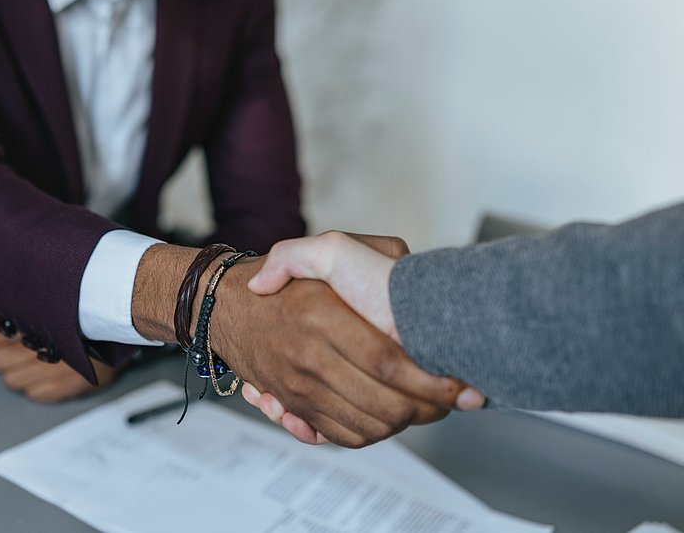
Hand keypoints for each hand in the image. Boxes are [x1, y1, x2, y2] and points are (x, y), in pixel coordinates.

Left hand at [0, 310, 118, 401]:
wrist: (117, 319)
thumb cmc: (69, 315)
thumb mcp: (27, 309)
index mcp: (34, 318)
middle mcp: (46, 342)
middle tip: (15, 347)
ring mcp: (61, 366)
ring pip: (12, 381)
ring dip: (17, 372)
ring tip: (33, 359)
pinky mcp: (73, 385)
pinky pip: (36, 395)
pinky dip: (38, 385)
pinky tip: (48, 371)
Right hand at [242, 232, 484, 443]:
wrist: (225, 306)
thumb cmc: (286, 283)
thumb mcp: (326, 247)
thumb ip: (367, 247)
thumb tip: (404, 267)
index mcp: (323, 316)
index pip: (387, 362)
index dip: (429, 382)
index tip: (458, 385)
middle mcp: (309, 356)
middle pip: (383, 404)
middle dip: (428, 410)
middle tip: (452, 401)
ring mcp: (299, 386)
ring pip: (366, 426)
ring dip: (405, 425)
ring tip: (427, 410)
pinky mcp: (293, 405)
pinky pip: (340, 436)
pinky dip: (370, 435)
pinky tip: (388, 419)